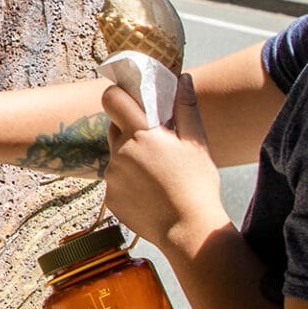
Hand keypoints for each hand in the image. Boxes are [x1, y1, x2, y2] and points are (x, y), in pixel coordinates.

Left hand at [101, 73, 227, 247]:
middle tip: (155, 141)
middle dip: (130, 129)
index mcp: (140, 134)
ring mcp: (112, 177)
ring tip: (158, 174)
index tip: (129, 98)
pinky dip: (129, 182)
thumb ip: (186, 107)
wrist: (188, 230)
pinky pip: (116, 182)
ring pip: (116, 156)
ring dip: (131, 158)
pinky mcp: (110, 198)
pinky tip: (151, 192)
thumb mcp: (197, 142)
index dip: (117, 95)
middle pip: (115, 128)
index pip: (112, 99)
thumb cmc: (197, 184)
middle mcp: (119, 153)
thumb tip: (183, 79)